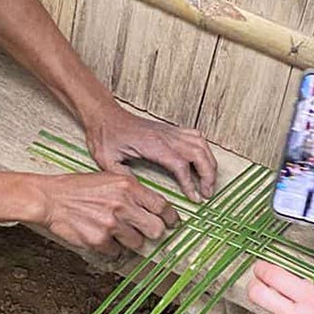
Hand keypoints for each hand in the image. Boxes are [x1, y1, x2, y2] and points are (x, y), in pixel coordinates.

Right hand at [29, 172, 178, 256]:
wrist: (50, 198)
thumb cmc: (78, 187)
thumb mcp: (109, 179)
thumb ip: (131, 191)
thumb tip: (151, 207)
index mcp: (128, 186)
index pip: (161, 206)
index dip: (170, 218)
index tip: (172, 223)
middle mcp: (123, 205)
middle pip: (155, 229)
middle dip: (152, 232)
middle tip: (145, 231)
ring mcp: (111, 224)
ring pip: (137, 243)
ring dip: (130, 240)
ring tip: (114, 230)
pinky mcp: (99, 240)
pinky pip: (117, 251)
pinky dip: (111, 247)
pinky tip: (100, 235)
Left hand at [84, 106, 218, 201]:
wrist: (104, 115)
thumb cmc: (105, 135)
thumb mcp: (106, 160)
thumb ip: (124, 177)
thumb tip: (140, 193)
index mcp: (152, 144)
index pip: (180, 164)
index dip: (190, 183)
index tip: (194, 197)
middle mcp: (166, 136)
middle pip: (198, 153)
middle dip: (208, 174)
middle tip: (207, 193)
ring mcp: (170, 131)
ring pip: (201, 144)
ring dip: (209, 162)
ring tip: (209, 180)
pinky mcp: (170, 130)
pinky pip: (196, 136)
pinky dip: (204, 149)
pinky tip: (203, 160)